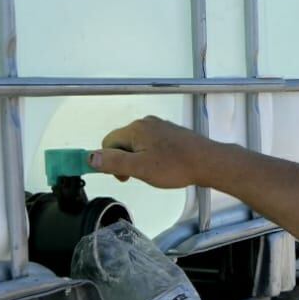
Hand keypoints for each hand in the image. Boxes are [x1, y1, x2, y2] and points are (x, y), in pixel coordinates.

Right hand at [89, 116, 220, 189]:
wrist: (208, 162)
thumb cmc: (174, 166)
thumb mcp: (139, 168)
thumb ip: (114, 162)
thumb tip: (90, 157)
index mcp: (135, 129)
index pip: (108, 142)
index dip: (110, 161)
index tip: (124, 177)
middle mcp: (146, 122)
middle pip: (122, 142)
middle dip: (125, 160)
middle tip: (140, 176)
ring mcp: (160, 126)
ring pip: (137, 144)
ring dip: (139, 159)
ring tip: (154, 172)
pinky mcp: (171, 133)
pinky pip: (152, 143)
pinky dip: (152, 156)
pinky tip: (164, 166)